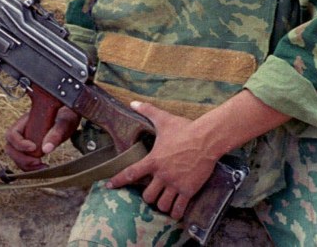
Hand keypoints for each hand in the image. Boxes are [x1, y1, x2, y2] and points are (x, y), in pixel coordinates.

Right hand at [5, 106, 80, 170]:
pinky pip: (23, 162)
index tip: (34, 148)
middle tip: (38, 162)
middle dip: (21, 159)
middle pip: (10, 148)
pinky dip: (30, 168)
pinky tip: (43, 167)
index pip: (12, 134)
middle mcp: (22, 131)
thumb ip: (55, 134)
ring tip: (42, 167)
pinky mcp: (29, 150)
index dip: (19, 144)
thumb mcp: (63, 124)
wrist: (68, 119)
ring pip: (15, 157)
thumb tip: (46, 149)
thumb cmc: (66, 118)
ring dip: (26, 165)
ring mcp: (24, 141)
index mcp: (25, 120)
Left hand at [107, 101, 217, 220]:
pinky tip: (175, 211)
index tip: (109, 185)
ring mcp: (175, 184)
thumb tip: (133, 102)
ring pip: (162, 205)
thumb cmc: (184, 128)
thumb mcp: (163, 119)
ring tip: (164, 200)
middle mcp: (162, 174)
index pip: (131, 173)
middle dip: (148, 196)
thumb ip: (147, 110)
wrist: (206, 139)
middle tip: (152, 192)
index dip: (119, 180)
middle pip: (147, 196)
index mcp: (154, 159)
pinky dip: (175, 213)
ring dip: (161, 205)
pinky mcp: (188, 191)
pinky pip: (178, 209)